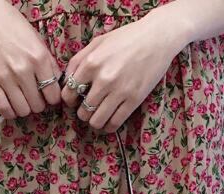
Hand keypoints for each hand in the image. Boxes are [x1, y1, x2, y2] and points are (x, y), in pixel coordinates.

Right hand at [0, 0, 61, 119]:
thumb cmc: (12, 26)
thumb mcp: (37, 40)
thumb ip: (48, 62)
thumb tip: (56, 82)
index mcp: (39, 58)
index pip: (53, 93)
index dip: (52, 99)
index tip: (48, 97)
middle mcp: (24, 71)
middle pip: (38, 105)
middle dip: (38, 105)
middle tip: (34, 99)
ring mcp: (6, 78)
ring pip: (22, 110)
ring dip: (24, 110)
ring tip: (22, 103)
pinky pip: (3, 108)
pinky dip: (10, 113)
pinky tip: (11, 109)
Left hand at [60, 11, 188, 132]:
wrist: (158, 36)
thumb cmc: (125, 39)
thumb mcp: (96, 43)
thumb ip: (78, 61)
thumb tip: (65, 82)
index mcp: (90, 64)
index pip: (68, 94)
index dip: (69, 101)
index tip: (75, 100)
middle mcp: (103, 79)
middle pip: (82, 111)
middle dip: (83, 112)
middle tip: (89, 108)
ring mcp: (119, 91)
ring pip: (96, 121)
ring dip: (94, 121)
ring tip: (98, 115)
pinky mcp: (134, 99)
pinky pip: (114, 123)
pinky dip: (108, 127)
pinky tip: (108, 123)